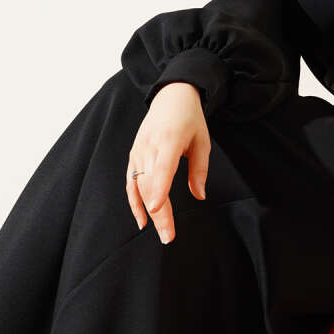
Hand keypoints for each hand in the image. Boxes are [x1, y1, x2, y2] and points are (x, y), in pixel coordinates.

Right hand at [126, 82, 209, 242]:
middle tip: (168, 237)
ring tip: (160, 232)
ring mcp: (138, 151)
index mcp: (169, 140)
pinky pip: (130, 183)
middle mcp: (149, 147)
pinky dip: (134, 202)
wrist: (171, 96)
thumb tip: (200, 196)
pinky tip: (142, 220)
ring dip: (148, 212)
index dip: (159, 190)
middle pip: (150, 185)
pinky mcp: (133, 155)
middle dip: (159, 214)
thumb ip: (200, 171)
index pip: (162, 169)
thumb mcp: (202, 142)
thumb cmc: (190, 118)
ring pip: (139, 187)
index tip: (158, 210)